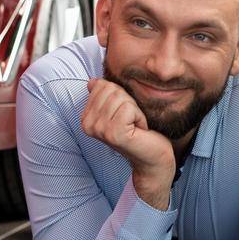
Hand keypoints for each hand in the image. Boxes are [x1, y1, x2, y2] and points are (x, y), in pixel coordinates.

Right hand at [83, 80, 175, 196]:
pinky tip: (139, 129)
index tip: (124, 115)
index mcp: (86, 118)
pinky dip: (140, 116)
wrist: (152, 157)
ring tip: (134, 126)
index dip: (121, 97)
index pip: (102, 86)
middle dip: (128, 102)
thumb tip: (93, 82)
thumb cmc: (138, 131)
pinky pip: (128, 108)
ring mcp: (100, 130)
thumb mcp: (118, 109)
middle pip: (111, 90)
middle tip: (131, 121)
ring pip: (121, 97)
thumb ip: (105, 95)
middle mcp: (88, 124)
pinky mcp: (114, 134)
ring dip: (135, 110)